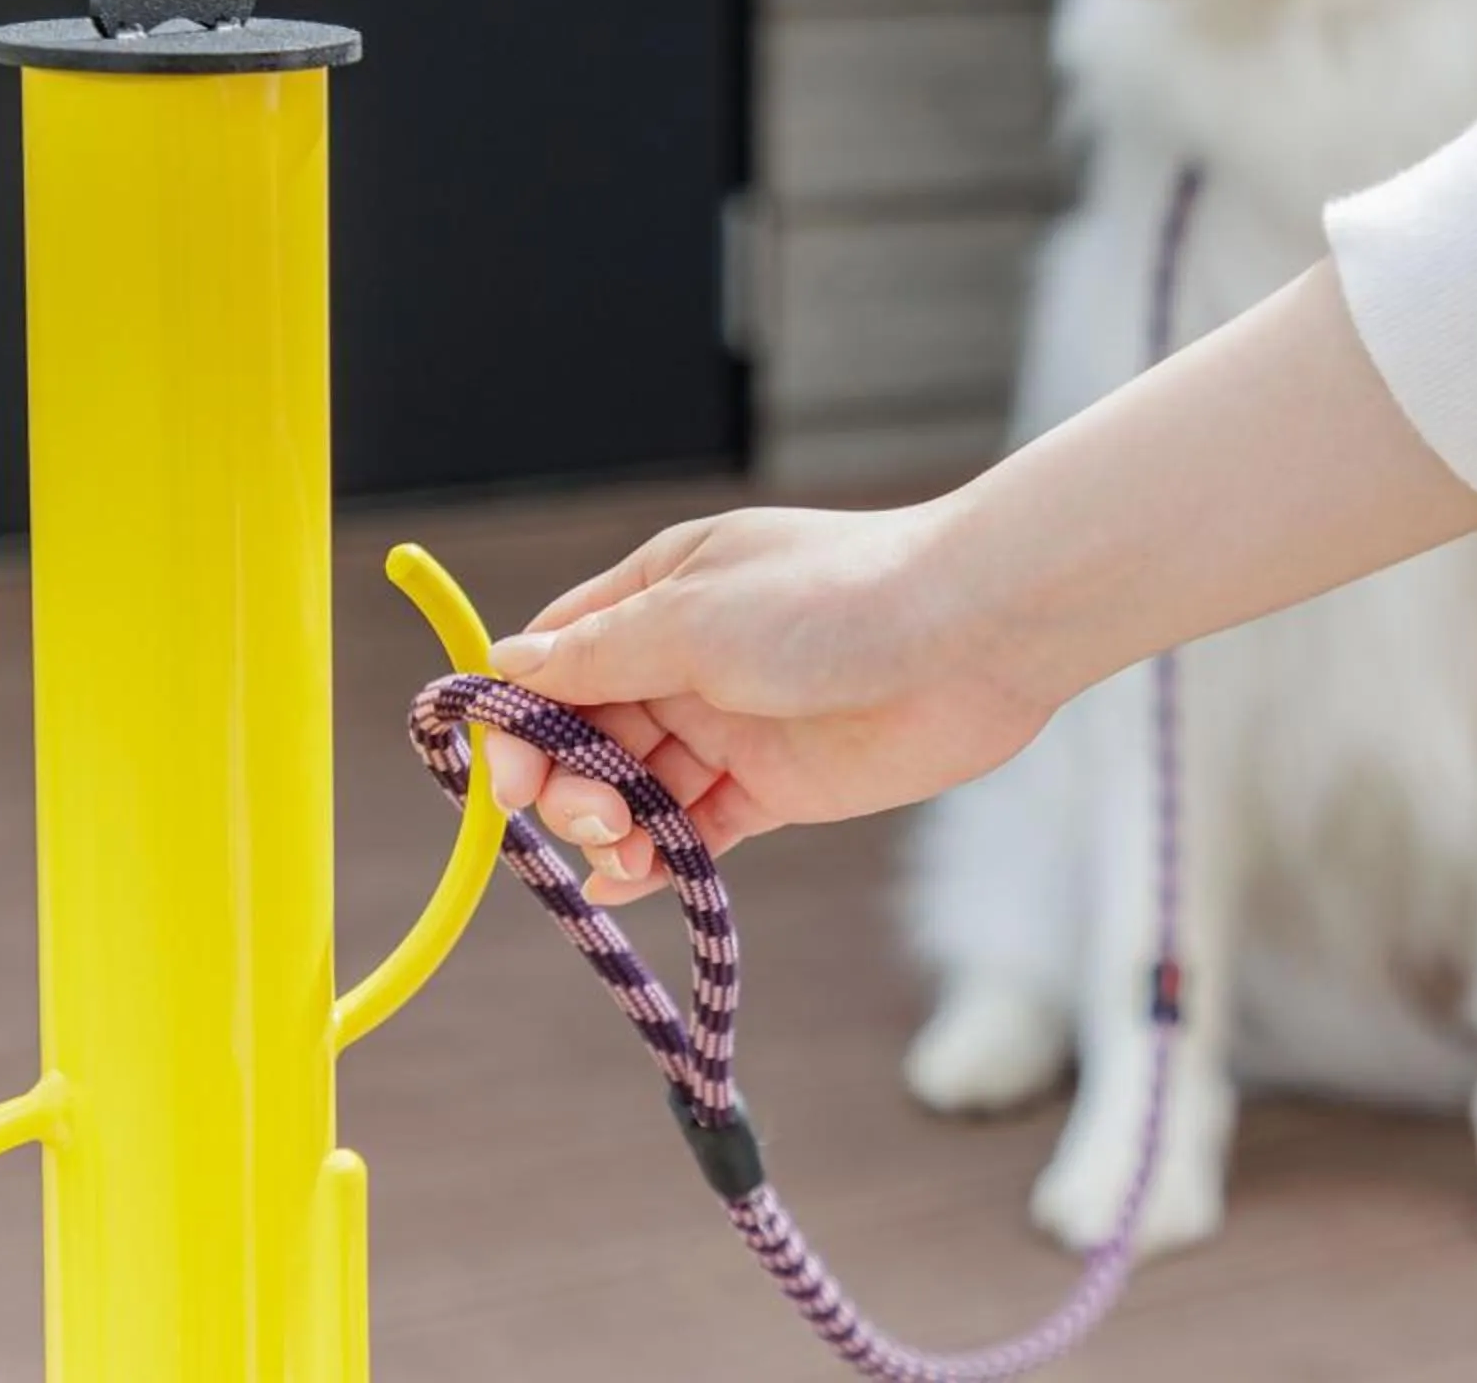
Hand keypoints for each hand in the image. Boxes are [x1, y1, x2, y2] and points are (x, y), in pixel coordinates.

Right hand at [477, 497, 1065, 903]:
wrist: (970, 635)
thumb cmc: (830, 601)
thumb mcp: (691, 619)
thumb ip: (598, 656)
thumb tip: (506, 665)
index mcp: (657, 594)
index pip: (554, 661)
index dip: (518, 724)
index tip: (508, 785)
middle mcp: (684, 659)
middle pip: (584, 734)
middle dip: (567, 785)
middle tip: (595, 818)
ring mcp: (730, 725)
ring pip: (635, 789)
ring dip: (611, 828)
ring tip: (623, 852)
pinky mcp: (778, 785)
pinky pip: (695, 827)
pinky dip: (658, 857)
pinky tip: (629, 883)